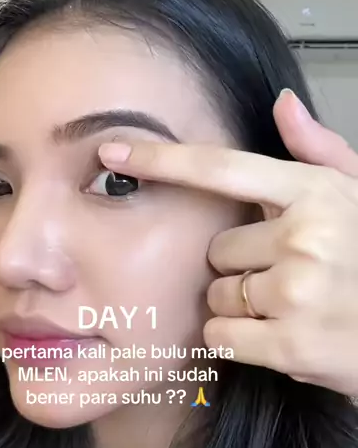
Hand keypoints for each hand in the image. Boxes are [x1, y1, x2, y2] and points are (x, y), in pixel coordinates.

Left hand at [98, 90, 357, 396]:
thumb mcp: (357, 198)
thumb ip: (318, 150)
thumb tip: (281, 102)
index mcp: (315, 193)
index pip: (222, 169)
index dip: (162, 159)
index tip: (113, 152)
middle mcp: (304, 236)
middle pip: (215, 248)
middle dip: (241, 266)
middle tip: (289, 277)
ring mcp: (296, 291)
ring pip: (216, 295)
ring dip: (242, 307)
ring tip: (292, 309)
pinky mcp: (289, 344)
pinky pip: (220, 336)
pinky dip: (240, 342)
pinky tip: (282, 338)